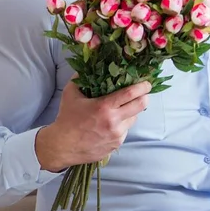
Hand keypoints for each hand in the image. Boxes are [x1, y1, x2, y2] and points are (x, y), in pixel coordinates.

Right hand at [36, 78, 151, 171]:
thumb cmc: (66, 118)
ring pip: (134, 118)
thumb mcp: (71, 94)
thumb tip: (88, 63)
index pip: (131, 93)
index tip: (147, 82)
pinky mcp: (117, 144)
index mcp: (104, 106)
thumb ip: (80, 77)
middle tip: (143, 93)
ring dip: (131, 112)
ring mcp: (117, 134)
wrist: (62, 146)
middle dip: (145, 97)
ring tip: (121, 109)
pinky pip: (126, 130)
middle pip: (141, 106)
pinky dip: (122, 125)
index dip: (143, 86)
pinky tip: (112, 123)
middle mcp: (114, 121)